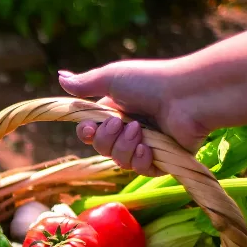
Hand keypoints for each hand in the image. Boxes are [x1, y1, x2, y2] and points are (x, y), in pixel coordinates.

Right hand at [58, 59, 210, 176]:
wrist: (187, 95)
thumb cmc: (150, 82)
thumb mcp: (112, 78)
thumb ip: (85, 83)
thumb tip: (60, 76)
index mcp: (116, 112)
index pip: (90, 132)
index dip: (86, 134)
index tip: (88, 129)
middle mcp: (130, 129)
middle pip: (102, 149)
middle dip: (106, 139)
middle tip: (121, 124)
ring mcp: (147, 145)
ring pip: (119, 161)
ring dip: (124, 147)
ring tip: (140, 131)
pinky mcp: (163, 160)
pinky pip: (141, 170)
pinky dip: (141, 160)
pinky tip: (148, 149)